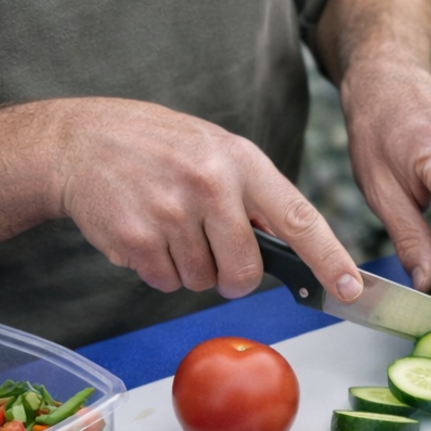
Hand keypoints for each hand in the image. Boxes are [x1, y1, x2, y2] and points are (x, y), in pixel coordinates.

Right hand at [50, 98, 362, 299]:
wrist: (78, 140)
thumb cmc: (157, 149)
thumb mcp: (214, 152)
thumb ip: (253, 196)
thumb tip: (295, 250)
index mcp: (240, 161)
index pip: (299, 218)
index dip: (330, 259)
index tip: (352, 289)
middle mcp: (211, 184)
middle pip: (245, 272)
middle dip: (230, 276)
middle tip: (207, 247)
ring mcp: (171, 211)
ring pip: (202, 282)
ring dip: (186, 267)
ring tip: (165, 224)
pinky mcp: (137, 237)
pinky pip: (164, 282)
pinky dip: (155, 268)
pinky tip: (142, 230)